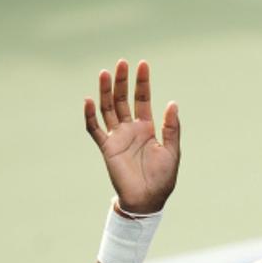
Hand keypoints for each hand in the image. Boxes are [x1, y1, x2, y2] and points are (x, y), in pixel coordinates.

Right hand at [84, 59, 179, 213]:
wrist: (147, 200)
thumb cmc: (162, 178)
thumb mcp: (171, 151)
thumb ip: (171, 128)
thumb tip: (172, 103)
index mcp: (147, 128)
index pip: (142, 99)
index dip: (142, 82)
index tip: (142, 64)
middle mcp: (130, 129)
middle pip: (123, 99)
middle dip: (123, 81)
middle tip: (122, 62)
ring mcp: (117, 137)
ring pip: (108, 109)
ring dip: (106, 91)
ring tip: (105, 73)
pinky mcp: (106, 148)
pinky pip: (95, 129)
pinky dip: (90, 115)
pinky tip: (89, 100)